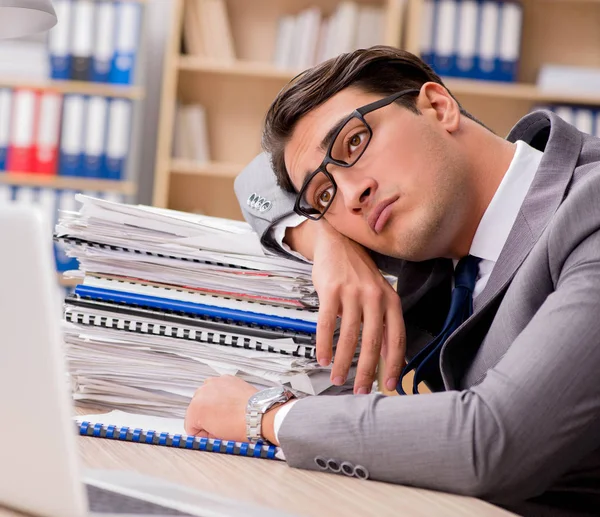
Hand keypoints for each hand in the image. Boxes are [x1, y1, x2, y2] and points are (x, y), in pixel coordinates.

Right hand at [184, 375, 257, 441]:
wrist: (260, 415)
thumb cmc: (242, 426)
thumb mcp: (216, 438)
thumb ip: (203, 434)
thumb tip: (203, 432)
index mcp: (196, 408)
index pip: (190, 426)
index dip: (202, 434)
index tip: (212, 434)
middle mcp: (203, 391)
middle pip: (197, 409)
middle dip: (207, 417)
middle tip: (221, 425)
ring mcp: (215, 383)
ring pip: (207, 397)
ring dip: (213, 404)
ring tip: (228, 414)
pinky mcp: (226, 378)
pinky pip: (219, 389)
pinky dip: (223, 395)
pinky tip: (232, 404)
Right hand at [311, 221, 405, 393]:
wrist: (338, 242)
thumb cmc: (358, 273)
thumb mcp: (378, 295)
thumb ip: (382, 324)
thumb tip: (386, 358)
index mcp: (391, 300)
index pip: (397, 337)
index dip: (395, 363)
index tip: (390, 384)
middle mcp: (375, 296)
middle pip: (373, 341)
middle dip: (367, 370)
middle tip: (360, 391)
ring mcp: (353, 292)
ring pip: (350, 335)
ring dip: (342, 362)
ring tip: (337, 378)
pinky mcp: (332, 289)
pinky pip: (327, 323)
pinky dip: (324, 344)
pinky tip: (322, 357)